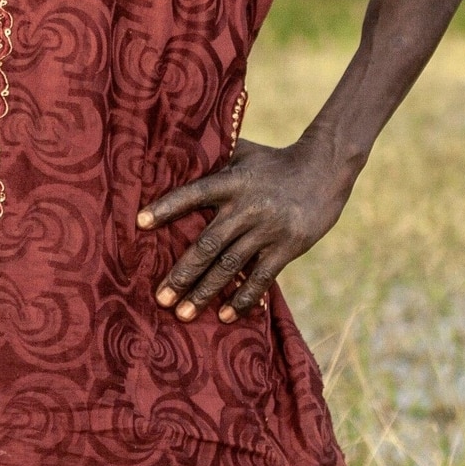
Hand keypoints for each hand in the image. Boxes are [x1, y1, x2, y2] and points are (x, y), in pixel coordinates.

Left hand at [136, 135, 357, 320]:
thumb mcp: (244, 151)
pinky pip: (260, 277)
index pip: (193, 194)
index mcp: (232, 181)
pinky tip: (224, 314)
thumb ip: (214, 156)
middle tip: (160, 298)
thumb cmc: (275, 160)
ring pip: (230, 266)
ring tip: (183, 313)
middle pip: (208, 244)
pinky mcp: (287, 247)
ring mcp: (268, 229)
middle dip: (182, 273)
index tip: (140, 223)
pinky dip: (242, 298)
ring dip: (205, 292)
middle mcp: (247, 206)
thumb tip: (175, 152)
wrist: (324, 170)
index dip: (167, 207)